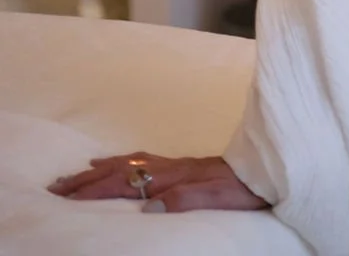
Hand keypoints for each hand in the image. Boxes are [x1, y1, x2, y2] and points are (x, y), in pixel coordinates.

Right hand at [48, 153, 268, 214]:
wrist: (272, 165)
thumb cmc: (248, 187)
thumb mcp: (219, 198)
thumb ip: (186, 200)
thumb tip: (148, 208)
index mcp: (175, 177)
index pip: (125, 182)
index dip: (94, 190)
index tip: (66, 196)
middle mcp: (173, 166)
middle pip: (122, 170)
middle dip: (88, 179)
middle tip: (58, 185)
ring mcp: (179, 163)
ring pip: (132, 161)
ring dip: (102, 168)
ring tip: (80, 171)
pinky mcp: (187, 164)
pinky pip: (147, 159)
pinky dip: (126, 160)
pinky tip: (123, 162)